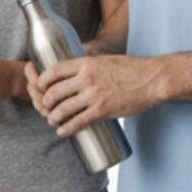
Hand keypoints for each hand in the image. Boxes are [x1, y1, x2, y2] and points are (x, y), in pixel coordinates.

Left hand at [32, 55, 165, 136]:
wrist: (152, 80)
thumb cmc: (131, 69)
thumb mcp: (105, 59)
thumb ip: (89, 63)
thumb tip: (75, 67)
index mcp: (86, 64)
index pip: (54, 71)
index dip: (42, 80)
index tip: (39, 87)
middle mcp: (87, 79)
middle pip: (54, 92)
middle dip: (45, 102)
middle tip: (46, 108)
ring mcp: (94, 95)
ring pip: (63, 109)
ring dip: (53, 118)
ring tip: (53, 121)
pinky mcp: (102, 111)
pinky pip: (77, 122)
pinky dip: (66, 129)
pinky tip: (62, 132)